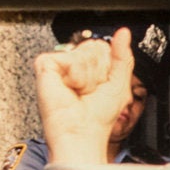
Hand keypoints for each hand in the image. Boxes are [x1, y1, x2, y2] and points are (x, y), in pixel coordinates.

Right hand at [34, 28, 134, 163]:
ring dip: (89, 77)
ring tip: (81, 92)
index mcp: (90, 68)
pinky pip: (68, 56)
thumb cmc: (97, 120)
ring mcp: (59, 65)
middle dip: (100, 72)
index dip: (109, 67)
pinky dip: (76, 75)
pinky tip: (71, 88)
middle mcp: (74, 65)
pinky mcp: (45, 66)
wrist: (81, 135)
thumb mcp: (119, 85)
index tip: (103, 86)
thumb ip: (123, 57)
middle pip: (95, 46)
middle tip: (91, 91)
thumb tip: (124, 34)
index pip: (104, 47)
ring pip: (84, 51)